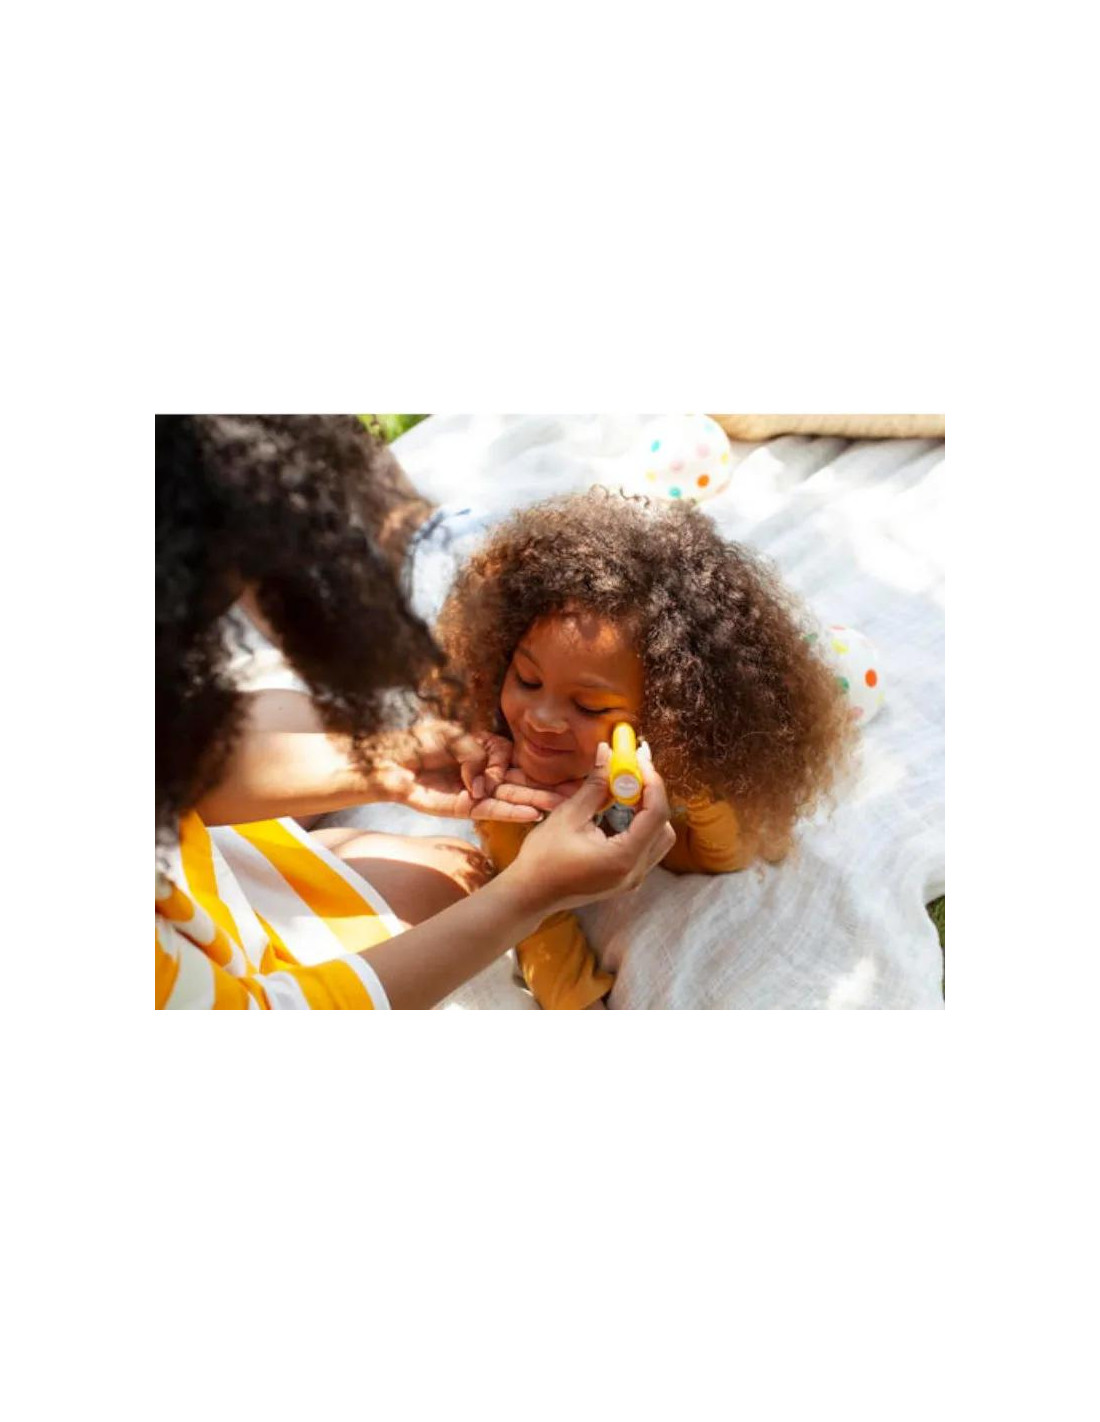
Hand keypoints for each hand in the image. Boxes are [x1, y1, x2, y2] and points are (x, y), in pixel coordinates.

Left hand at [369, 723, 565, 822]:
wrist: (386, 764)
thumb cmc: (415, 744)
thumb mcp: (451, 737)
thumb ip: (476, 754)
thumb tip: (486, 781)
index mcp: (481, 749)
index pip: (508, 755)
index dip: (506, 762)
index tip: (497, 765)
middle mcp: (483, 772)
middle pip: (520, 779)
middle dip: (546, 786)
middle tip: (575, 792)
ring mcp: (476, 792)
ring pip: (512, 796)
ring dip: (537, 800)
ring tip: (563, 806)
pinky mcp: (466, 808)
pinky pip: (493, 810)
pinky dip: (512, 811)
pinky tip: (533, 814)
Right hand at [504, 741, 675, 916]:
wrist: (530, 894)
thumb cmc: (543, 858)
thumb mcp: (568, 816)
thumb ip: (595, 785)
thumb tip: (608, 753)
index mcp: (623, 858)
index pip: (656, 814)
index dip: (652, 782)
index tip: (639, 759)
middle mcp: (635, 872)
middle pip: (663, 827)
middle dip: (651, 796)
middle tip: (631, 773)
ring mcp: (632, 879)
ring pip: (657, 838)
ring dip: (645, 811)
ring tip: (621, 792)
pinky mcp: (625, 879)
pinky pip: (644, 847)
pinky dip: (637, 826)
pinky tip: (615, 811)